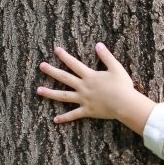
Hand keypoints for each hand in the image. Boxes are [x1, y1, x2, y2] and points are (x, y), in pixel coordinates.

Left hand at [37, 43, 155, 133]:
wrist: (125, 103)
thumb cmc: (123, 86)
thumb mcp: (116, 68)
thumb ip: (106, 56)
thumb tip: (98, 44)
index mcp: (90, 76)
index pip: (74, 64)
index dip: (65, 56)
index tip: (56, 50)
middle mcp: (83, 87)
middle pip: (64, 78)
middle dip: (52, 71)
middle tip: (41, 66)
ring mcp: (84, 100)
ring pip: (63, 96)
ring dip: (50, 93)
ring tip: (38, 90)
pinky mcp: (87, 111)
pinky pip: (74, 115)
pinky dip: (65, 118)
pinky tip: (55, 120)